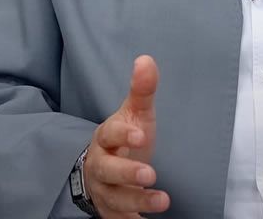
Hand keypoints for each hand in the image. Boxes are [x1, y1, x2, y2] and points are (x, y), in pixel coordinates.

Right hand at [83, 55, 170, 216]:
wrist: (100, 171)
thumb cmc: (124, 139)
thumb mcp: (134, 115)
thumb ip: (142, 91)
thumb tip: (146, 60)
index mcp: (105, 139)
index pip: (109, 134)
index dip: (123, 135)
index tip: (141, 134)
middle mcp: (100, 166)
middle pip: (108, 170)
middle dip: (127, 173)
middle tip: (150, 174)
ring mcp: (104, 191)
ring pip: (115, 198)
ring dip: (137, 201)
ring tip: (163, 201)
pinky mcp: (111, 211)